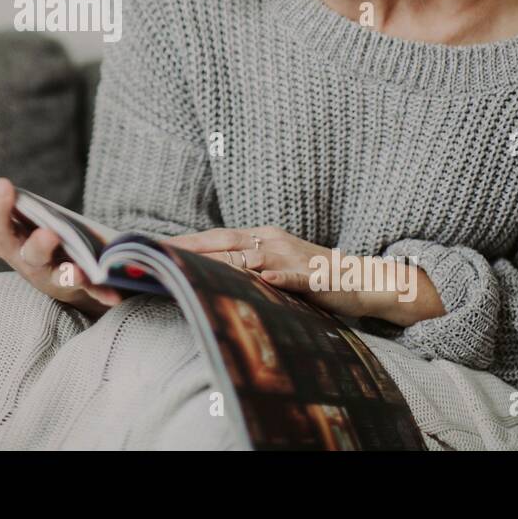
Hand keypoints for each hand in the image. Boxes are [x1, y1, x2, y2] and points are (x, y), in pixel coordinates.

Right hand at [0, 170, 122, 317]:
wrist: (72, 280)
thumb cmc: (34, 238)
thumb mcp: (7, 213)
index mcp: (3, 232)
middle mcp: (21, 255)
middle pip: (5, 236)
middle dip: (1, 213)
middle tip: (3, 186)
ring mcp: (50, 272)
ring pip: (45, 264)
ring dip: (45, 250)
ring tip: (50, 235)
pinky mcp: (80, 286)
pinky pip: (90, 288)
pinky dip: (100, 289)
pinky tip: (113, 292)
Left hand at [163, 226, 374, 320]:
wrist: (360, 279)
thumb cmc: (311, 275)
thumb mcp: (275, 266)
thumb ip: (246, 267)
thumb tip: (208, 273)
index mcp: (261, 238)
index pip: (217, 238)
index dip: (188, 242)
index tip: (157, 246)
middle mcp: (272, 242)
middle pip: (225, 243)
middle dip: (192, 248)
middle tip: (162, 254)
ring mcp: (292, 258)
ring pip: (252, 258)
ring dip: (223, 261)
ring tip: (195, 267)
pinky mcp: (313, 277)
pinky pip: (293, 275)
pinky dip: (279, 276)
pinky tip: (266, 278)